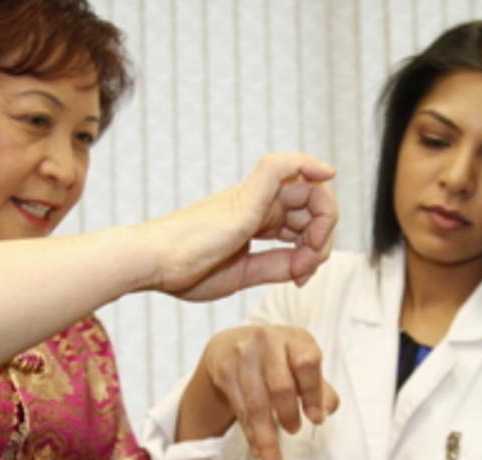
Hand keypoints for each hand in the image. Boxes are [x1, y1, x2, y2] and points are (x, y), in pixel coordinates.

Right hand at [140, 153, 337, 300]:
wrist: (154, 263)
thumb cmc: (187, 270)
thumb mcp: (244, 273)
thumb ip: (276, 266)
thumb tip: (306, 264)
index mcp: (254, 221)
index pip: (301, 222)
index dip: (315, 248)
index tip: (302, 276)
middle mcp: (257, 204)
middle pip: (311, 205)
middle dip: (323, 237)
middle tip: (307, 267)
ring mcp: (252, 197)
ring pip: (308, 188)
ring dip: (323, 221)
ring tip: (308, 257)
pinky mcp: (247, 196)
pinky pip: (283, 165)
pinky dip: (309, 162)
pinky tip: (327, 173)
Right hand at [200, 326, 338, 459]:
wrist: (231, 345)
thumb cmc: (278, 358)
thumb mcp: (301, 362)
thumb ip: (319, 387)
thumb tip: (327, 410)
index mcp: (295, 339)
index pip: (307, 363)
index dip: (312, 393)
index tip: (317, 419)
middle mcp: (267, 342)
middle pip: (280, 386)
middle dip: (288, 415)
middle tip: (295, 431)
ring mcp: (242, 357)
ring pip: (256, 406)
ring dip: (267, 441)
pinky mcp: (224, 373)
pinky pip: (240, 413)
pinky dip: (252, 439)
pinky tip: (261, 457)